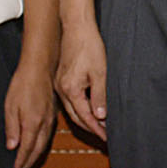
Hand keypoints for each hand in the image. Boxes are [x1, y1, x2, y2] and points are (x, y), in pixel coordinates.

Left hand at [3, 55, 55, 167]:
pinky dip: (42, 143)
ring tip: (29, 161)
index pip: (27, 148)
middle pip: (38, 148)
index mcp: (33, 122)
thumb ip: (12, 128)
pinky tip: (38, 144)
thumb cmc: (23, 84)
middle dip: (30, 161)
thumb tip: (12, 146)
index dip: (22, 160)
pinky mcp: (52, 113)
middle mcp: (44, 123)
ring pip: (45, 142)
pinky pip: (48, 134)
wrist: (39, 68)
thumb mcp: (10, 106)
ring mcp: (50, 118)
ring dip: (36, 154)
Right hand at [57, 27, 108, 141]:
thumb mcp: (100, 73)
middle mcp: (62, 90)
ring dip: (86, 119)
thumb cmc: (90, 48)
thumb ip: (100, 96)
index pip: (85, 116)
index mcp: (71, 89)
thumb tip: (101, 116)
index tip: (107, 137)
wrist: (77, 29)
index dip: (97, 128)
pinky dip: (81, 108)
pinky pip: (70, 100)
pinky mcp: (61, 80)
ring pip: (72, 109)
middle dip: (91, 127)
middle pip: (76, 116)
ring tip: (100, 126)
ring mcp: (59, 85)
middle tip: (105, 136)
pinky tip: (90, 109)